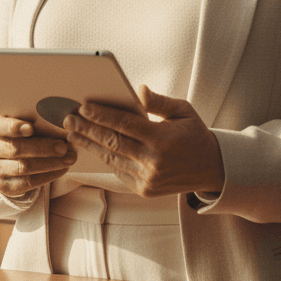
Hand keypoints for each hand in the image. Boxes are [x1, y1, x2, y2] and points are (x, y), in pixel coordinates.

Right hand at [0, 111, 76, 198]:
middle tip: (63, 147)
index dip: (13, 127)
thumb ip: (35, 118)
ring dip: (50, 163)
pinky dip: (48, 176)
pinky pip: (27, 183)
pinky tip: (61, 169)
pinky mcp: (3, 185)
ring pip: (23, 168)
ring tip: (69, 158)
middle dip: (42, 148)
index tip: (30, 128)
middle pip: (15, 149)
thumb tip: (60, 121)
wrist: (8, 152)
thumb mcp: (23, 119)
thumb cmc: (22, 130)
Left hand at [63, 86, 224, 198]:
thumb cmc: (194, 135)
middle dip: (87, 129)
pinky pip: (118, 171)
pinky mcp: (144, 190)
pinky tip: (91, 146)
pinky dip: (103, 158)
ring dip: (89, 144)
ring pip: (111, 158)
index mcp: (162, 139)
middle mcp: (153, 161)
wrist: (212, 170)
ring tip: (72, 133)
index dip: (102, 115)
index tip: (83, 107)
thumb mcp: (183, 111)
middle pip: (112, 142)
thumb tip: (138, 90)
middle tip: (68, 119)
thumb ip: (159, 101)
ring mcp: (147, 178)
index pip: (125, 124)